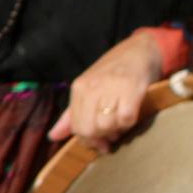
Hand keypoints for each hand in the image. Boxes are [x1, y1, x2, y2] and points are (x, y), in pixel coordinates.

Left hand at [49, 33, 162, 147]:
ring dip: (115, 131)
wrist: (139, 49)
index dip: (87, 140)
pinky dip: (128, 123)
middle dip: (101, 138)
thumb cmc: (113, 71)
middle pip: (90, 128)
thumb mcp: (88, 89)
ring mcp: (112, 87)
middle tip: (110, 137)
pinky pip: (126, 118)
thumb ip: (71, 114)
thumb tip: (53, 136)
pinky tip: (129, 117)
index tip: (98, 144)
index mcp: (79, 88)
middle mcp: (92, 87)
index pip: (76, 125)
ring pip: (107, 125)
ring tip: (120, 125)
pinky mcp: (132, 89)